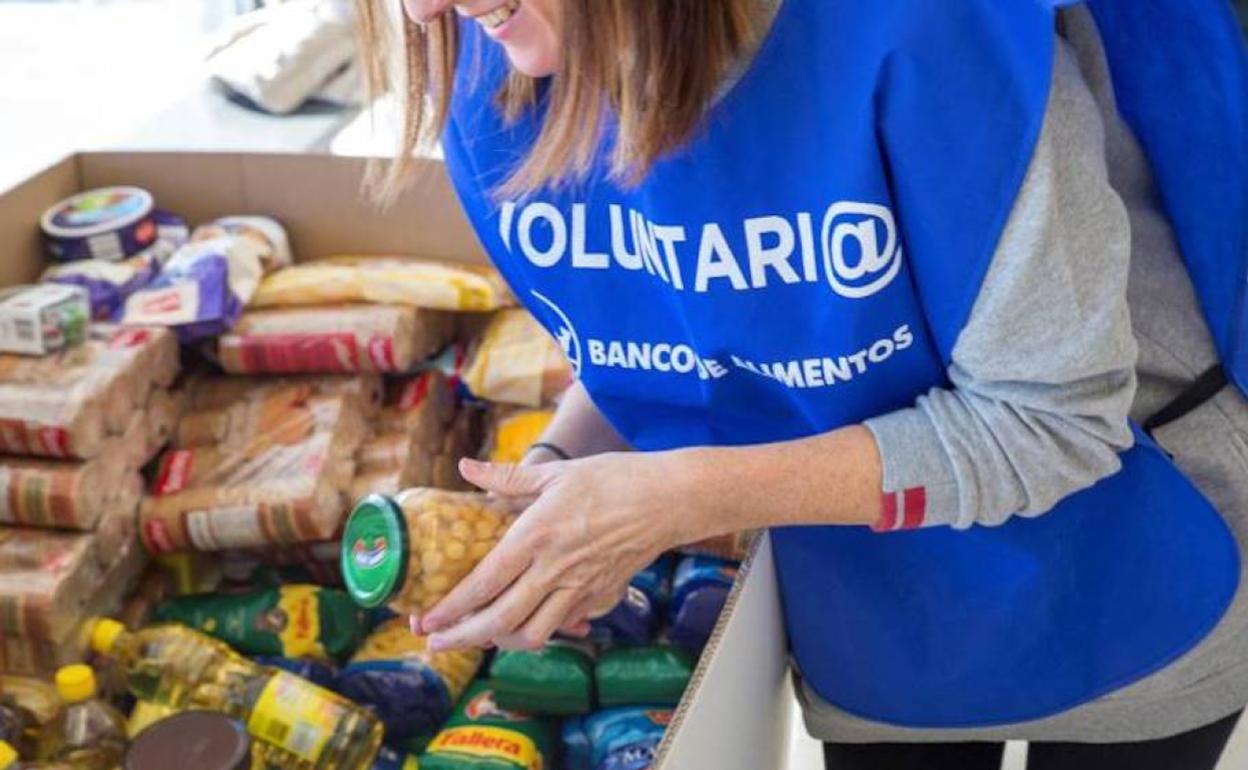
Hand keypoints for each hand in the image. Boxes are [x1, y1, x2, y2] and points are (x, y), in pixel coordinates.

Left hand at [417, 452, 694, 650]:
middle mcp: (554, 569)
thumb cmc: (614, 479)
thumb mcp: (556, 472)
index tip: (426, 620)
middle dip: (463, 636)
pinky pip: (563, 625)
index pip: (484, 583)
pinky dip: (540, 630)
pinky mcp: (601, 596)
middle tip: (437, 641)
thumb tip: (466, 467)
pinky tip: (528, 621)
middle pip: (500, 619)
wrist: (669, 499)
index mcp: (536, 536)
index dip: (451, 608)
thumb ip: (507, 476)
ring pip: (532, 633)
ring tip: (481, 634)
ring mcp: (580, 588)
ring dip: (500, 640)